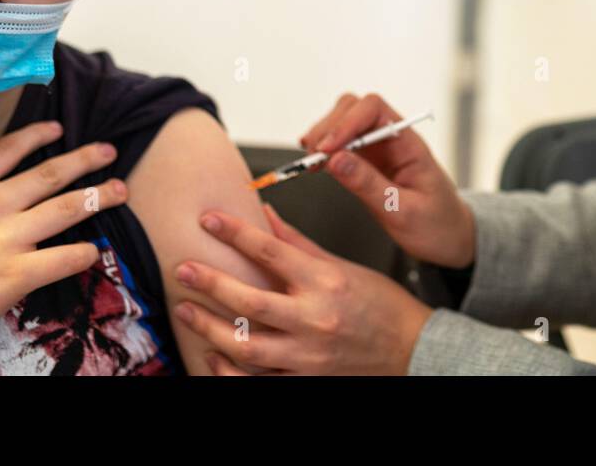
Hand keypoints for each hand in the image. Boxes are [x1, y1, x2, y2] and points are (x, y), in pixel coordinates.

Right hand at [0, 120, 126, 373]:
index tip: (59, 129)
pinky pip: (63, 259)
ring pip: (66, 209)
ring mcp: (6, 240)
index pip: (7, 150)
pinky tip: (95, 249)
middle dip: (85, 159)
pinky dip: (84, 253)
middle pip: (49, 174)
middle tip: (109, 151)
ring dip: (98, 196)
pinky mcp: (18, 275)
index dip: (37, 135)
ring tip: (120, 189)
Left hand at [172, 204, 433, 374]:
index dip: (235, 233)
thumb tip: (264, 214)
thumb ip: (297, 243)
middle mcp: (315, 320)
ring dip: (210, 328)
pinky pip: (258, 380)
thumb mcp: (341, 266)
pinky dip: (230, 371)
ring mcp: (308, 356)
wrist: (412, 351)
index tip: (209, 220)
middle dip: (211, 284)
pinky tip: (213, 355)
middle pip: (251, 301)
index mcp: (325, 283)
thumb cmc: (381, 306)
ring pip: (247, 346)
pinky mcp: (305, 381)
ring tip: (187, 310)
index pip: (271, 251)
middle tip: (183, 270)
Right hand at [301, 93, 474, 267]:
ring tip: (311, 163)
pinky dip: (324, 149)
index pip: (374, 110)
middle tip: (313, 158)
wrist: (450, 239)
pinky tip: (316, 164)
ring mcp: (379, 149)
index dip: (346, 123)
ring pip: (343, 121)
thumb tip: (336, 160)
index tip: (327, 149)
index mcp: (409, 144)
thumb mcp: (403, 212)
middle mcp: (392, 139)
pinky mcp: (367, 162)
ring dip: (323, 136)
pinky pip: (341, 144)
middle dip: (329, 128)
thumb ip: (370, 185)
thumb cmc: (436, 225)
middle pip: (354, 108)